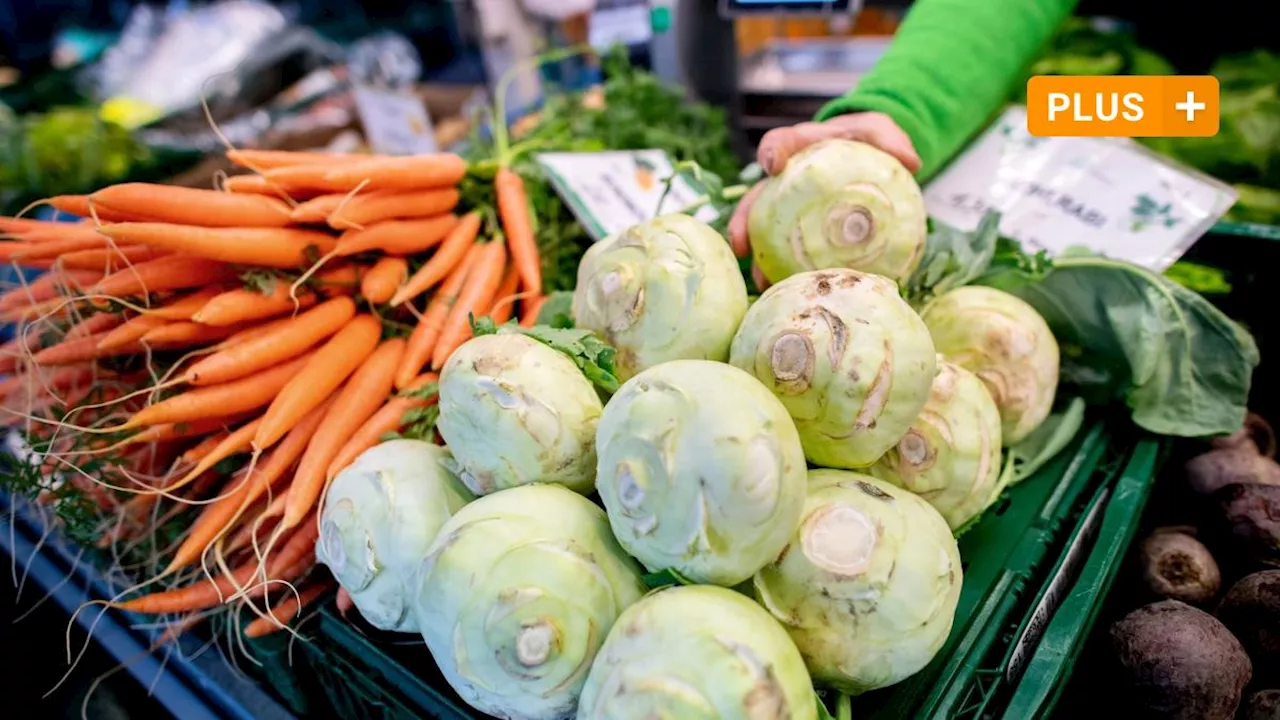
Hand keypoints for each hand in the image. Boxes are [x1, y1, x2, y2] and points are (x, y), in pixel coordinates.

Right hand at [728, 112, 921, 289]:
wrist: (868, 160)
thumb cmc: (865, 140)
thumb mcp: (879, 131)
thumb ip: (890, 139)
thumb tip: (911, 161)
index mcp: (801, 146)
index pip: (780, 142)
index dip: (772, 152)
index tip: (772, 166)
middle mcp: (786, 178)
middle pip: (757, 197)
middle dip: (744, 220)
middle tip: (741, 244)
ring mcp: (789, 205)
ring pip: (765, 229)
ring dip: (759, 256)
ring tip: (761, 280)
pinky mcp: (800, 228)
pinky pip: (788, 248)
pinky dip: (785, 268)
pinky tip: (789, 288)